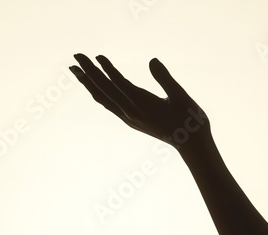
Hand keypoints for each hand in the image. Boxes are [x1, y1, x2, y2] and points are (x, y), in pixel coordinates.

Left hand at [69, 53, 210, 149]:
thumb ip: (165, 78)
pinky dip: (99, 94)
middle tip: (76, 55)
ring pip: (103, 99)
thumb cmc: (190, 120)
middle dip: (89, 72)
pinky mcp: (131, 121)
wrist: (191, 145)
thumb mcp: (181, 96)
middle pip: (105, 89)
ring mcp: (130, 118)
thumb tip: (152, 60)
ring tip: (76, 69)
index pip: (119, 83)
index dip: (107, 69)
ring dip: (89, 83)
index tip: (96, 56)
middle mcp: (132, 112)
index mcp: (144, 104)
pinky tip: (95, 88)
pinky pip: (110, 106)